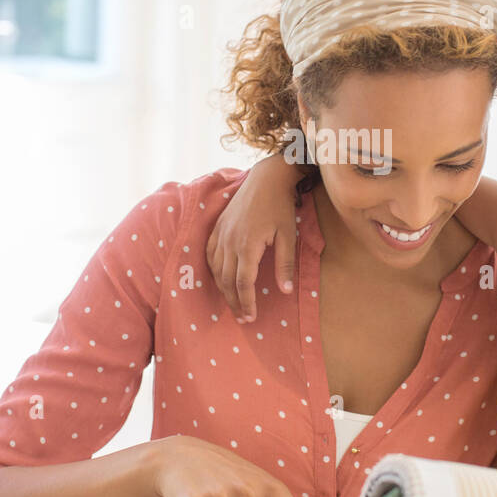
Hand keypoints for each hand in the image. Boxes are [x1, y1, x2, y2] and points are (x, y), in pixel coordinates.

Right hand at [207, 153, 302, 322]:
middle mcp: (230, 241)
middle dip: (234, 302)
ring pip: (216, 270)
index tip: (251, 317)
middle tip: (243, 318)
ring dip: (223, 290)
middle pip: (227, 280)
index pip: (243, 282)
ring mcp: (221, 234)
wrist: (266, 178)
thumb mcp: (288, 235)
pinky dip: (213, 271)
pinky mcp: (217, 227)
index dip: (247, 302)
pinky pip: (209, 254)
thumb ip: (285, 264)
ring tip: (233, 304)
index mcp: (248, 245)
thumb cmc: (280, 206)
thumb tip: (286, 291)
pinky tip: (220, 279)